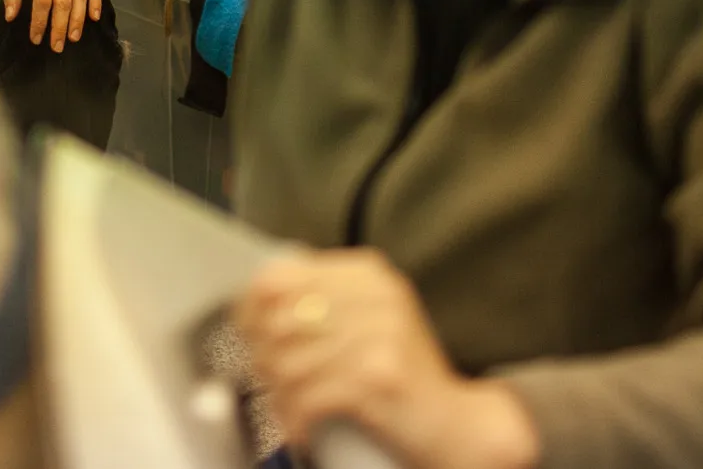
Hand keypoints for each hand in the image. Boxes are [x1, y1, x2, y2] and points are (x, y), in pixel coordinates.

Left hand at [3, 0, 101, 51]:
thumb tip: (10, 15)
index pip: (42, 1)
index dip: (39, 21)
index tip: (36, 39)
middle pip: (62, 3)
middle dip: (60, 27)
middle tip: (57, 47)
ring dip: (78, 19)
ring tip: (74, 37)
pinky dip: (96, 1)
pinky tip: (95, 17)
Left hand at [236, 250, 539, 468]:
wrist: (457, 424)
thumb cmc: (404, 375)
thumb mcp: (372, 321)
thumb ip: (323, 304)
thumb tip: (249, 308)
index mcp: (368, 275)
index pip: (280, 278)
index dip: (250, 310)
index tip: (245, 335)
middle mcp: (375, 296)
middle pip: (278, 320)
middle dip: (260, 356)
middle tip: (262, 381)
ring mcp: (379, 336)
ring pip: (288, 362)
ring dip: (276, 394)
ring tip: (282, 408)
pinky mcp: (378, 379)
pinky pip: (308, 396)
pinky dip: (294, 418)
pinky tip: (298, 429)